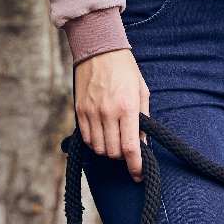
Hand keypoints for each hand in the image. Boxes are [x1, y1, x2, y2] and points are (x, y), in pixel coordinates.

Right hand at [73, 49, 150, 182]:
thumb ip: (143, 118)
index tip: (139, 174)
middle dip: (122, 155)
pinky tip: (102, 134)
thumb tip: (143, 144)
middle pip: (113, 151)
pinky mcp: (80, 111)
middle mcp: (108, 112)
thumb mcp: (142, 90)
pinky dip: (95, 142)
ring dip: (108, 150)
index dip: (136, 165)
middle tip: (127, 149)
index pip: (131, 147)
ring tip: (114, 140)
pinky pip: (87, 138)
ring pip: (99, 148)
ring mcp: (92, 112)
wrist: (100, 49)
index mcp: (127, 107)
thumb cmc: (125, 69)